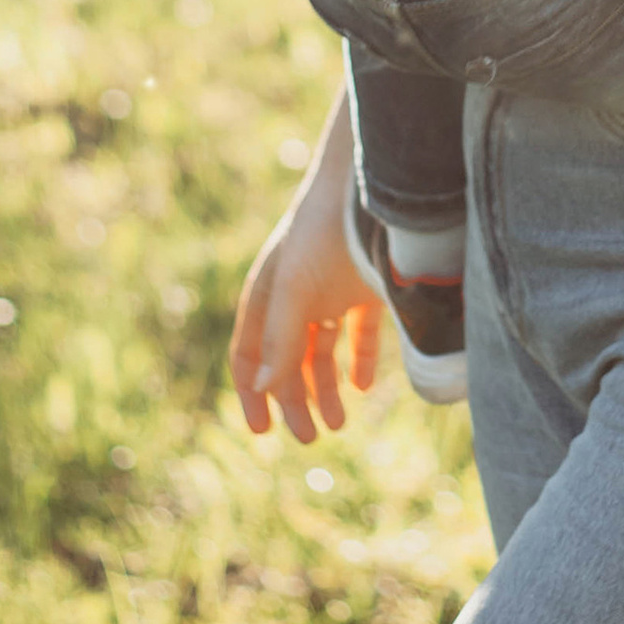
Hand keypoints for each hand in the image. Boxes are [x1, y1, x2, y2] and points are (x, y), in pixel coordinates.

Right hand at [229, 95, 380, 443]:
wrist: (373, 185)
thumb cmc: (324, 231)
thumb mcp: (296, 287)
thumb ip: (281, 337)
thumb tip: (264, 389)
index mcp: (267, 293)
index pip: (250, 353)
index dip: (252, 392)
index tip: (262, 431)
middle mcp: (296, 294)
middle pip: (288, 359)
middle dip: (295, 400)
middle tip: (309, 438)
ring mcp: (332, 289)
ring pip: (323, 351)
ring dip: (326, 387)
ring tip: (339, 423)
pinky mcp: (367, 285)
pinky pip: (359, 332)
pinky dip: (360, 359)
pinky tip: (363, 385)